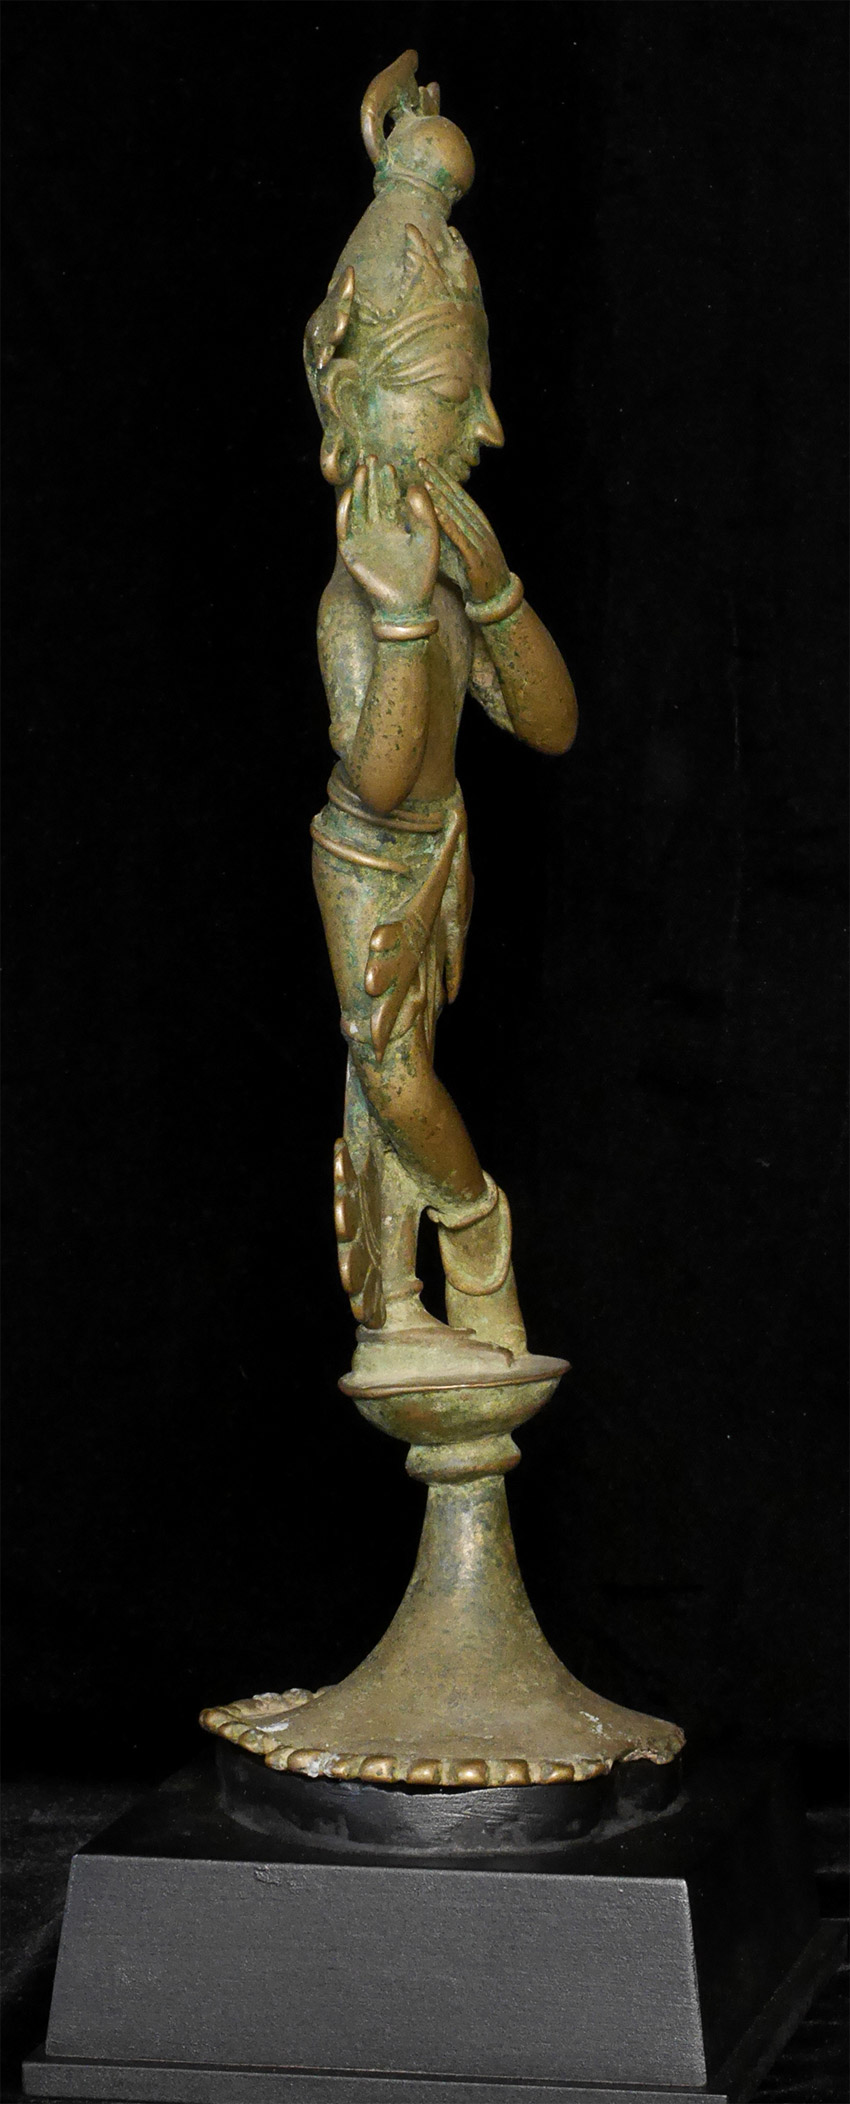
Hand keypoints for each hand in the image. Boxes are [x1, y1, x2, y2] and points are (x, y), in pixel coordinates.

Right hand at [336, 458, 438, 617]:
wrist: (408, 605)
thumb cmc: (422, 576)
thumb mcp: (428, 540)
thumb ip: (425, 514)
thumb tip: (416, 485)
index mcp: (397, 528)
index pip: (390, 500)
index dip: (389, 483)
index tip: (390, 465)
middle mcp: (378, 532)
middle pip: (372, 499)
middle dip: (372, 480)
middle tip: (372, 457)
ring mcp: (363, 541)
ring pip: (358, 509)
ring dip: (359, 490)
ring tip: (363, 470)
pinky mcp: (351, 552)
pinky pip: (345, 527)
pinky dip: (345, 511)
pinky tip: (351, 494)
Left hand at [419, 458, 510, 603]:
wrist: (495, 597)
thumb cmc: (471, 572)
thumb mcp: (455, 547)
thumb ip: (441, 532)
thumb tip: (418, 519)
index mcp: (475, 522)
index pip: (456, 494)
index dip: (440, 477)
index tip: (424, 463)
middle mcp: (478, 526)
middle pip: (457, 498)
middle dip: (438, 479)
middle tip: (421, 461)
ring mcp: (479, 540)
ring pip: (458, 514)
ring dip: (441, 497)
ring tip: (425, 482)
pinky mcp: (476, 557)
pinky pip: (461, 538)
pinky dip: (449, 524)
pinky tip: (436, 513)